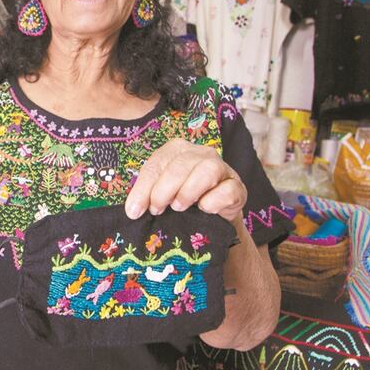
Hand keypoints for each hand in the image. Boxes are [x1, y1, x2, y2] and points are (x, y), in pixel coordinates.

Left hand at [124, 139, 246, 224]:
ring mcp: (222, 167)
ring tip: (179, 207)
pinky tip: (204, 209)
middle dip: (163, 191)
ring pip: (207, 170)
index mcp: (176, 150)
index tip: (134, 211)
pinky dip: (214, 201)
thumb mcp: (161, 195)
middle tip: (157, 210)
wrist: (214, 219)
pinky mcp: (237, 187)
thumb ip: (146, 196)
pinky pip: (228, 189)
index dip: (143, 189)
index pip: (156, 164)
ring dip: (189, 191)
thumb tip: (132, 210)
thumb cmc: (184, 201)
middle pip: (180, 165)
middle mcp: (200, 153)